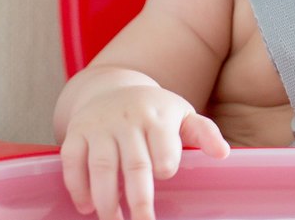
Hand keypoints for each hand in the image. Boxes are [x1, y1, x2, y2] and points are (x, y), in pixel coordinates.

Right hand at [59, 84, 229, 219]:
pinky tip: (86, 207)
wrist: (112, 87)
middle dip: (139, 199)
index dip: (166, 166)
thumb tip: (222, 153)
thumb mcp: (182, 114)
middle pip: (134, 164)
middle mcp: (128, 119)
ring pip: (101, 166)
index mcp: (158, 116)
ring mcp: (100, 126)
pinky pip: (72, 161)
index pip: (164, 148)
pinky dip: (77, 186)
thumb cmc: (154, 110)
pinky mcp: (77, 132)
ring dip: (106, 200)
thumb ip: (204, 132)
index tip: (165, 176)